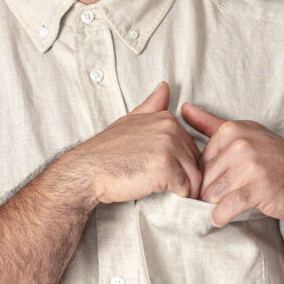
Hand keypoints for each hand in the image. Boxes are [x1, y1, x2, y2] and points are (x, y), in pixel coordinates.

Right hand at [60, 84, 202, 205]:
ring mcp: (169, 148)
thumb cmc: (107, 151)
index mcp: (166, 119)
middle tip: (168, 186)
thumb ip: (152, 106)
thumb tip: (165, 86)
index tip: (166, 172)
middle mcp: (171, 129)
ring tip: (170, 194)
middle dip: (186, 176)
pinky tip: (166, 196)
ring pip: (195, 175)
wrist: (88, 170)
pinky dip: (180, 197)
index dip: (181, 163)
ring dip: (186, 189)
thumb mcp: (130, 121)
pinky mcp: (166, 168)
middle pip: (195, 161)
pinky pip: (186, 187)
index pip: (190, 146)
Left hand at [179, 102, 283, 228]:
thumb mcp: (244, 134)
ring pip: (212, 193)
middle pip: (204, 178)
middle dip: (209, 192)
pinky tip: (222, 217)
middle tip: (221, 198)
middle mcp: (241, 145)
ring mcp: (250, 166)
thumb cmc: (272, 159)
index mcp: (233, 130)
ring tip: (225, 206)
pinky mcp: (257, 188)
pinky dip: (221, 217)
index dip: (204, 176)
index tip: (217, 183)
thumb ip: (210, 123)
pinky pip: (226, 207)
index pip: (199, 160)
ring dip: (215, 205)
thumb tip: (184, 108)